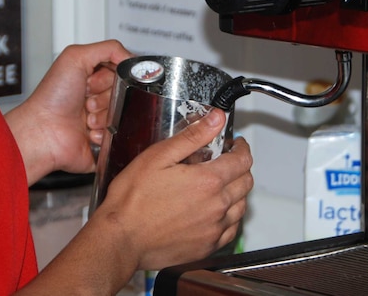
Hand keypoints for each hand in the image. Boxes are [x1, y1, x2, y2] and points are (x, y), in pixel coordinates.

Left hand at [5, 40, 132, 184]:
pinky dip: (103, 132)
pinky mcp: (105, 139)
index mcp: (94, 77)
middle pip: (125, 92)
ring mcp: (103, 118)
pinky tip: (87, 130)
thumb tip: (131, 58)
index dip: (110, 75)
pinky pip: (120, 134)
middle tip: (87, 97)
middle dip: (106, 95)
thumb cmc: (52, 96)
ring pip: (124, 114)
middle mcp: (99, 97)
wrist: (43, 131)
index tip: (93, 79)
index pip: (122, 71)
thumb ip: (108, 49)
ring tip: (85, 116)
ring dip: (104, 114)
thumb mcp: (75, 57)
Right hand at [90, 109, 253, 270]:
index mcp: (207, 181)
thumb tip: (216, 119)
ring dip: (236, 192)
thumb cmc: (132, 200)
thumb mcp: (158, 156)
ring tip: (219, 186)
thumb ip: (192, 136)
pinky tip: (215, 212)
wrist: (121, 239)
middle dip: (240, 167)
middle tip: (226, 162)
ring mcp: (213, 229)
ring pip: (241, 206)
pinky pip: (231, 230)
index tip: (235, 146)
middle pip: (246, 182)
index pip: (243, 160)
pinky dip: (230, 217)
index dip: (241, 148)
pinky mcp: (207, 247)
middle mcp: (216, 206)